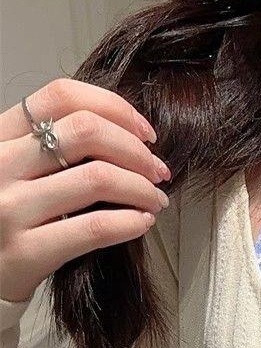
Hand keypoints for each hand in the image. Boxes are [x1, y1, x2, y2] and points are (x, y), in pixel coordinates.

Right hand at [0, 78, 170, 304]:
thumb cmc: (9, 217)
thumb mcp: (18, 169)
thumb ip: (52, 147)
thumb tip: (125, 134)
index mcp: (0, 136)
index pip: (61, 97)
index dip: (114, 109)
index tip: (145, 133)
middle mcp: (1, 164)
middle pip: (86, 131)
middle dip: (136, 150)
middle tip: (157, 171)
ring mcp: (11, 207)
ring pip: (97, 178)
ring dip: (142, 188)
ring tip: (155, 200)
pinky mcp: (27, 250)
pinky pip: (95, 228)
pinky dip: (130, 222)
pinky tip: (143, 222)